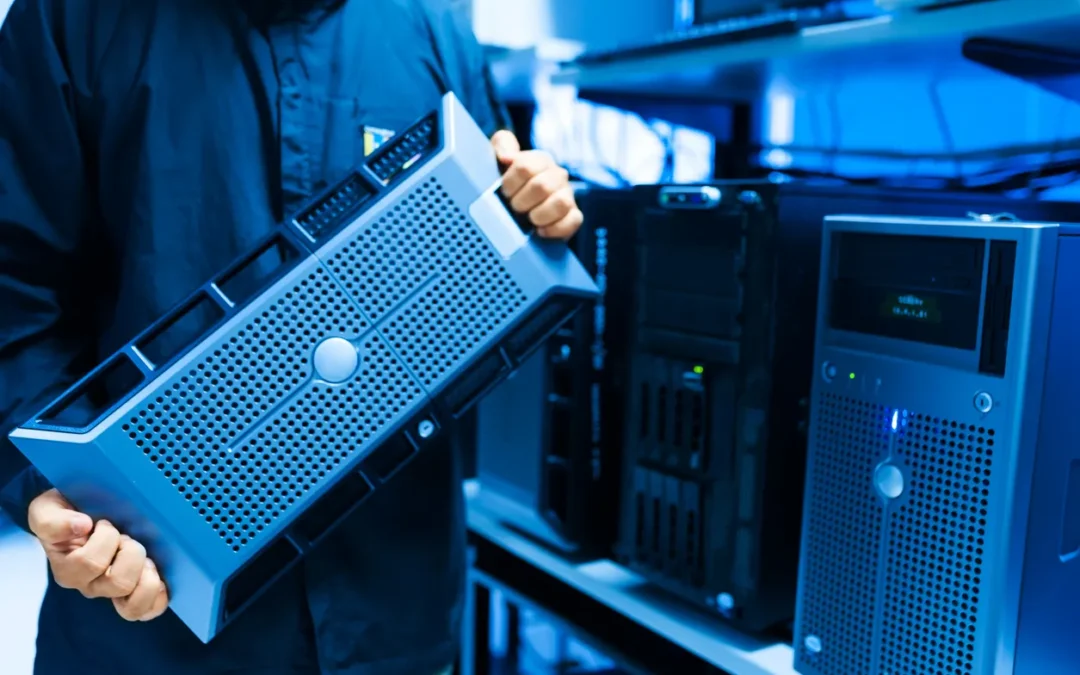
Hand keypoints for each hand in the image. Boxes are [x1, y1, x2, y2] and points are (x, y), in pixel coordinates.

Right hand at [28, 489, 168, 621]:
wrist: (78, 513)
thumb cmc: (66, 515)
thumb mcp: (48, 511)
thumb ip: (54, 521)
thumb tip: (81, 526)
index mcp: (69, 570)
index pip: (90, 563)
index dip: (106, 539)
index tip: (103, 523)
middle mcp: (90, 586)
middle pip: (119, 583)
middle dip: (131, 552)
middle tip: (127, 537)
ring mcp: (112, 594)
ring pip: (133, 606)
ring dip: (147, 575)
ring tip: (145, 556)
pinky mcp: (134, 596)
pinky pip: (148, 610)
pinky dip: (158, 595)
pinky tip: (159, 577)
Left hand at [492, 130, 582, 239]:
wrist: (518, 208)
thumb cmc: (507, 182)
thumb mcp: (498, 156)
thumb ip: (502, 144)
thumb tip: (506, 157)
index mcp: (540, 159)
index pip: (525, 167)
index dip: (510, 183)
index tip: (504, 191)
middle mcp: (557, 175)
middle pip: (542, 186)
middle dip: (521, 202)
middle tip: (514, 207)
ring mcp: (568, 195)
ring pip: (561, 203)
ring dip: (538, 215)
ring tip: (528, 219)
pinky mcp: (574, 216)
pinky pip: (572, 221)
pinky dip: (553, 229)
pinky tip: (540, 230)